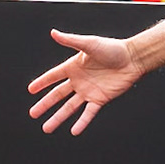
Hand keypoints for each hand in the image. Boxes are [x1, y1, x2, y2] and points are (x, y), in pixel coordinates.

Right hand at [26, 28, 143, 135]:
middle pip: (58, 95)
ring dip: (58, 118)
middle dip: (45, 105)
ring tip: (46, 128)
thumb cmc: (114, 48)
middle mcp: (79, 80)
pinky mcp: (100, 99)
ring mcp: (89, 91)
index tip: (30, 90)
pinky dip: (82, 122)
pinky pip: (88, 113)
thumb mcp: (89, 44)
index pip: (53, 76)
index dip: (42, 82)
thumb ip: (71, 41)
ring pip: (69, 107)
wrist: (133, 59)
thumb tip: (54, 33)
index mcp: (74, 66)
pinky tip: (74, 131)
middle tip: (33, 114)